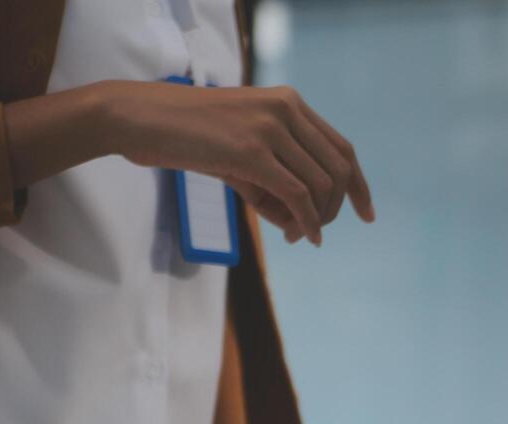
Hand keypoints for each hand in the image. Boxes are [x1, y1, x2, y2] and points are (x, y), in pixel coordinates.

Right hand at [102, 80, 374, 244]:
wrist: (140, 118)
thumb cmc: (187, 137)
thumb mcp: (242, 155)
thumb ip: (277, 185)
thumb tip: (304, 229)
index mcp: (289, 103)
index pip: (342, 149)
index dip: (359, 185)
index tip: (367, 215)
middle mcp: (287, 109)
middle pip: (338, 170)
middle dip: (334, 209)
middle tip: (314, 232)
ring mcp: (271, 127)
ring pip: (321, 185)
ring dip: (315, 219)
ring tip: (295, 235)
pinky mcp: (253, 151)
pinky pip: (298, 195)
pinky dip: (306, 222)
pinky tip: (300, 237)